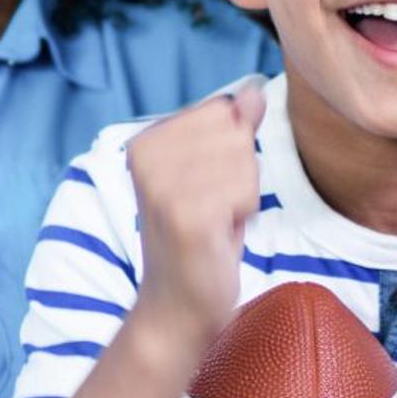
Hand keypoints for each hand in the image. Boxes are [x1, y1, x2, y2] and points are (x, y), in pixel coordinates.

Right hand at [123, 79, 263, 347]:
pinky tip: (216, 236)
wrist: (177, 307)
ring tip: (214, 223)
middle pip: (235, 133)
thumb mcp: (217, 174)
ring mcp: (161, 185)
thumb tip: (252, 90)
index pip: (223, 111)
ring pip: (244, 162)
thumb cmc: (201, 238)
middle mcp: (144, 156)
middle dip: (239, 175)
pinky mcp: (184, 215)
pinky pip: (245, 191)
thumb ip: (233, 129)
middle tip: (213, 210)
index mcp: (145, 140)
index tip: (207, 188)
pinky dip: (242, 217)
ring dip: (242, 198)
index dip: (230, 153)